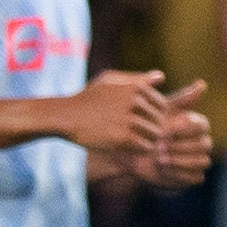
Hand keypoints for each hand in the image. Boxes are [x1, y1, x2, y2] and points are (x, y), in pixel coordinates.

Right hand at [55, 68, 175, 158]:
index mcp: (134, 87)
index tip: (140, 120)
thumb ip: (136, 79)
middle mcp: (134, 101)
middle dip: (151, 128)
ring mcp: (129, 119)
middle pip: (160, 120)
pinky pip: (145, 147)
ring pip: (155, 134)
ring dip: (148, 140)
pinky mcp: (122, 137)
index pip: (161, 104)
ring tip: (134, 142)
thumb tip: (161, 77)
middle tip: (137, 134)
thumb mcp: (108, 81)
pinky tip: (128, 148)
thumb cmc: (86, 98)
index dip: (153, 114)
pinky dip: (140, 150)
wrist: (64, 116)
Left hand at [130, 81, 212, 187]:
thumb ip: (181, 99)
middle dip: (181, 146)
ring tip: (160, 159)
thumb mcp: (159, 111)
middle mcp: (203, 142)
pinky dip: (179, 174)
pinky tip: (162, 170)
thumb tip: (203, 84)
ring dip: (181, 160)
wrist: (130, 151)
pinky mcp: (192, 176)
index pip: (202, 125)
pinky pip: (195, 177)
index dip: (184, 128)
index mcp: (198, 124)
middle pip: (204, 144)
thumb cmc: (145, 127)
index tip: (166, 130)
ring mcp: (199, 159)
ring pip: (202, 161)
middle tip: (159, 147)